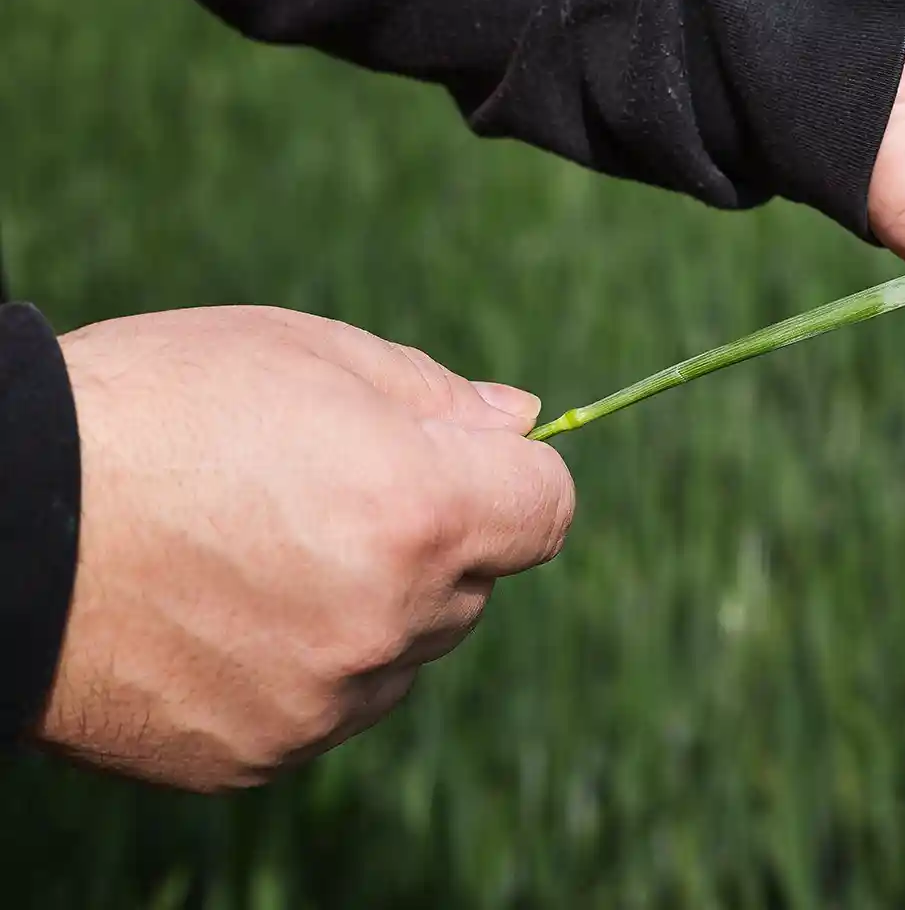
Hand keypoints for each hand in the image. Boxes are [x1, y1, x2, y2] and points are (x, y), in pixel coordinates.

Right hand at [36, 307, 573, 791]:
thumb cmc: (153, 408)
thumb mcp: (306, 354)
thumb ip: (436, 397)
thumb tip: (522, 422)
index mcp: (421, 510)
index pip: (548, 510)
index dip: (512, 481)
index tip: (467, 467)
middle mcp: (389, 617)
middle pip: (472, 585)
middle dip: (429, 541)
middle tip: (318, 497)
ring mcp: (324, 698)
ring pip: (403, 651)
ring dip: (369, 609)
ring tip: (253, 555)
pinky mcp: (261, 753)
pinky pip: (328, 707)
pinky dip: (300, 668)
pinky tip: (219, 615)